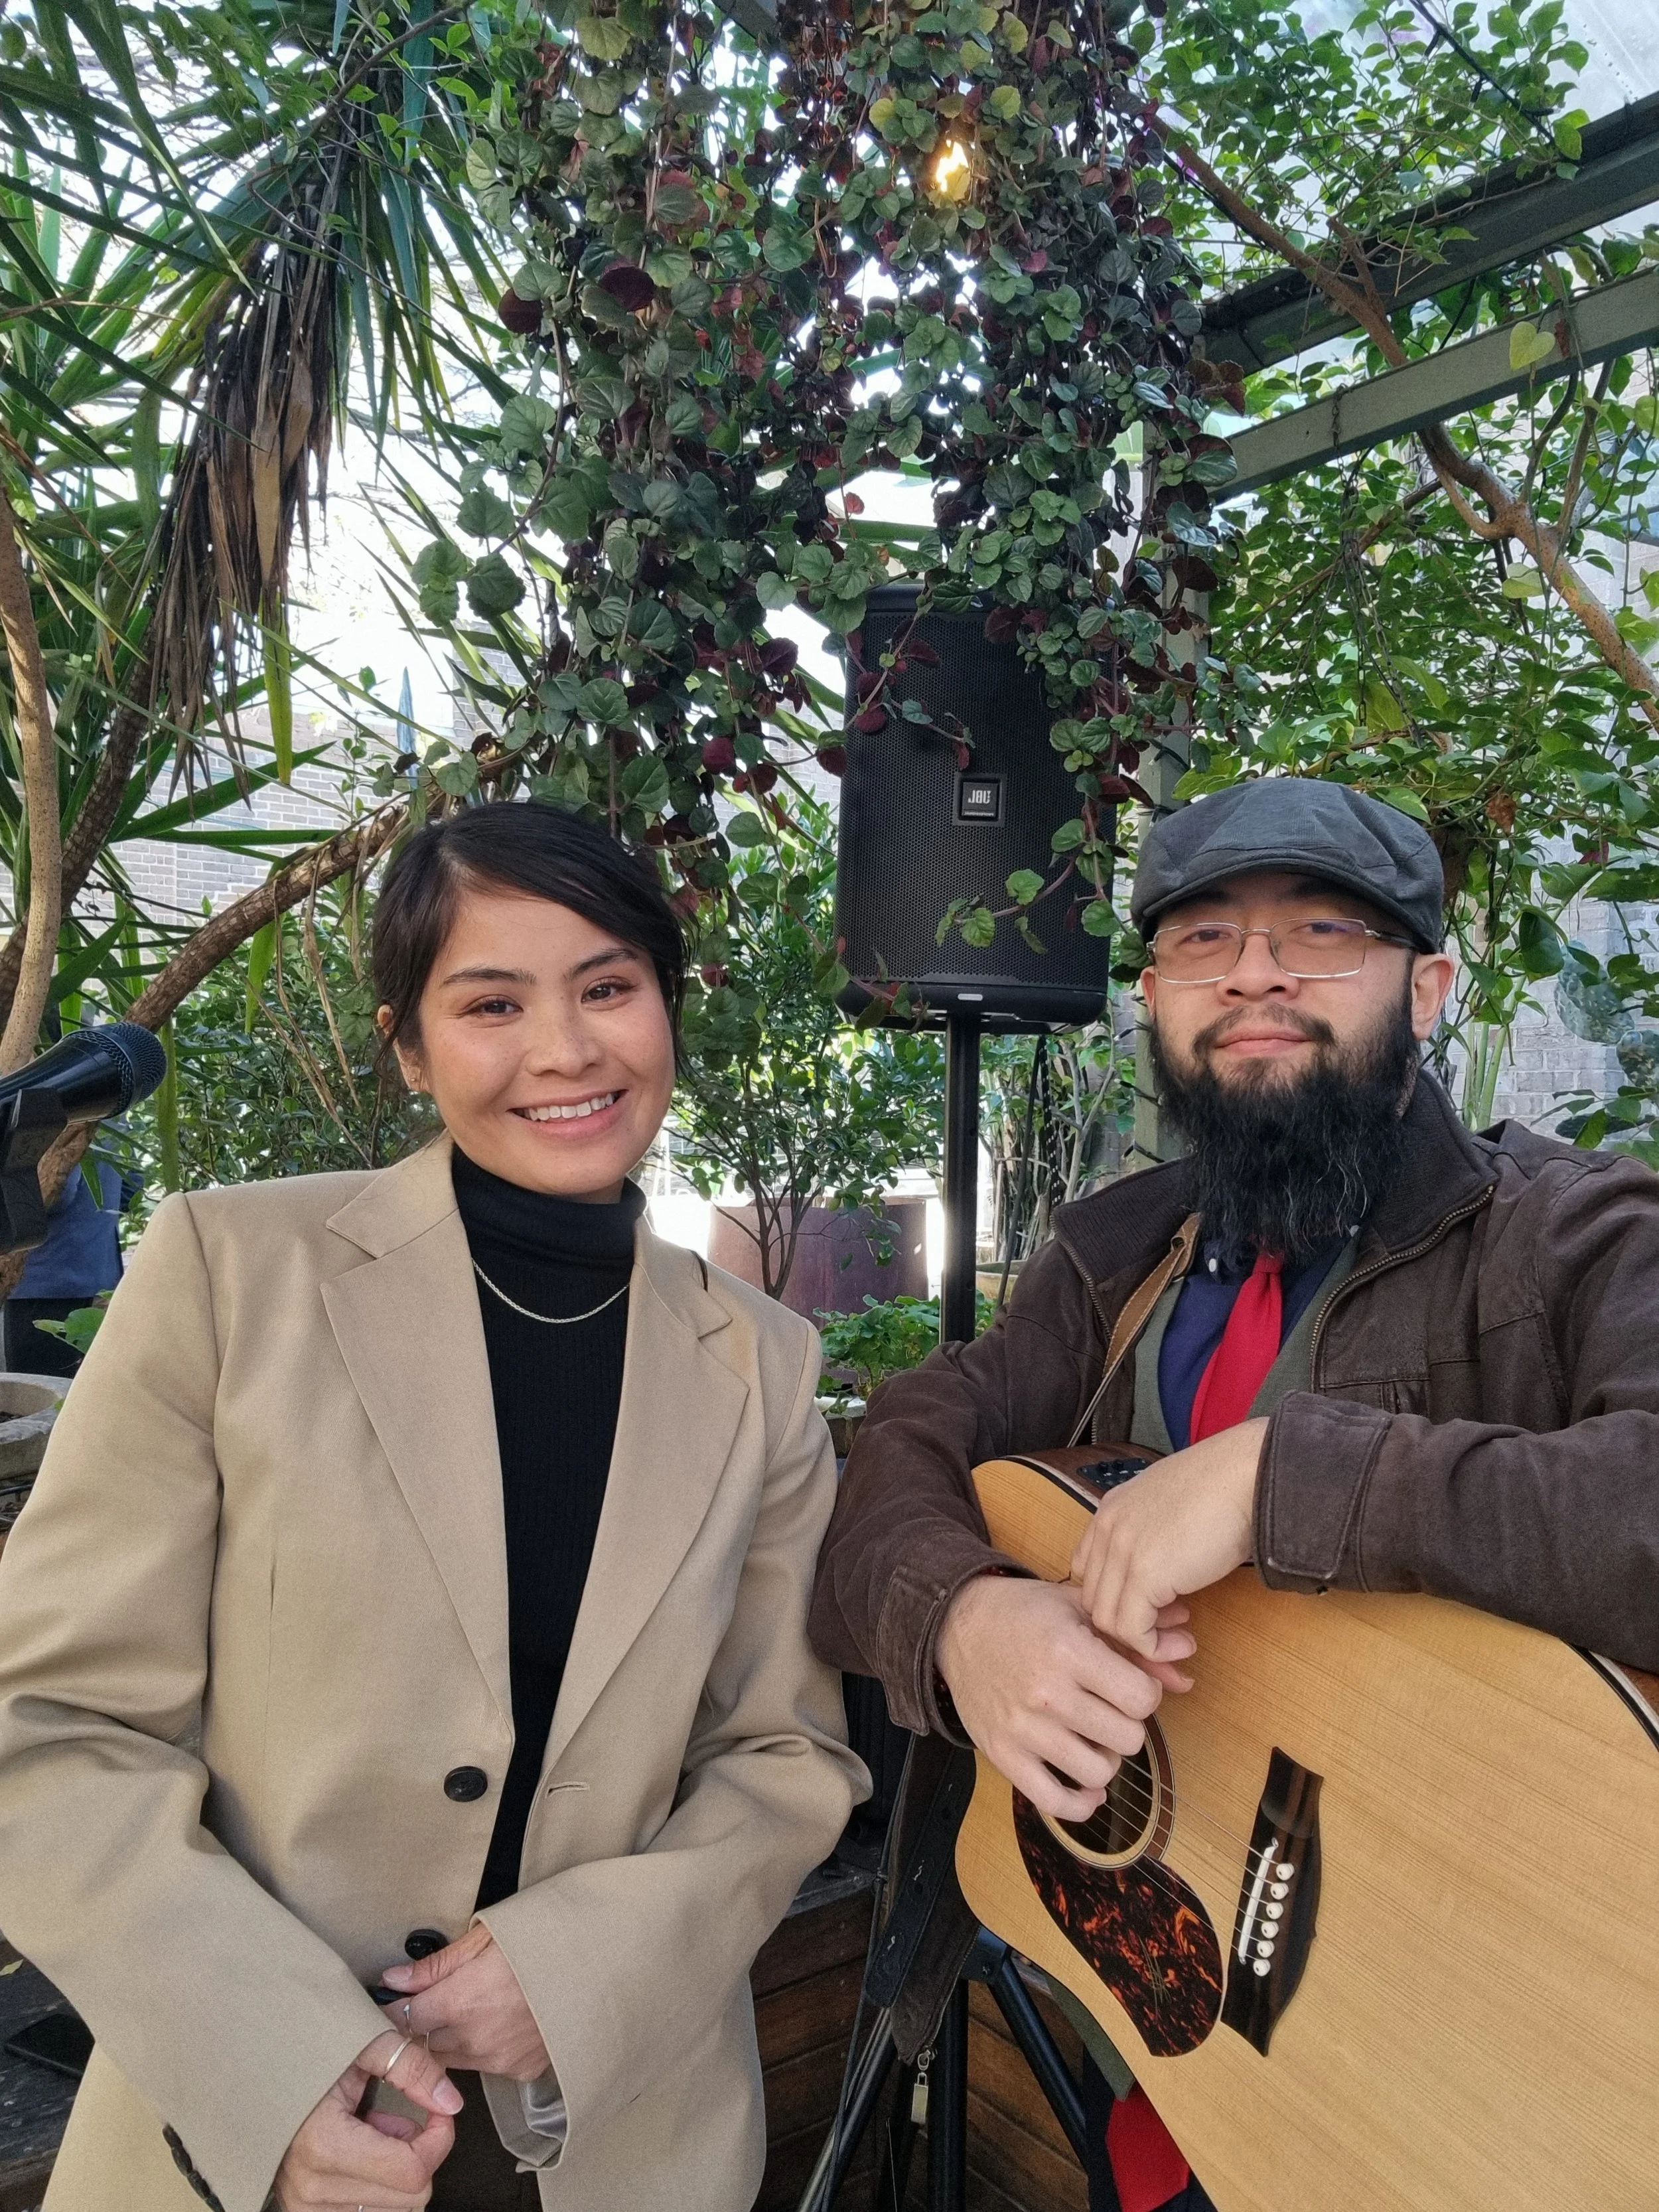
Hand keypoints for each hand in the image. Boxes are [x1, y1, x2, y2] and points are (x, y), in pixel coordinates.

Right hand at [273, 2027, 459, 2210]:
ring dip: (396, 2171)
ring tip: (373, 2133)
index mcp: (326, 2147)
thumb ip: (413, 2068)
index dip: (440, 2138)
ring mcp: (305, 2207)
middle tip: (394, 2118)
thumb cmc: (309, 2056)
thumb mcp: (364, 2043)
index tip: (438, 2112)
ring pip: (393, 2209)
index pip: (414, 2172)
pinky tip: (361, 2154)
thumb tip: (451, 2103)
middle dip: (417, 2154)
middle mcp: (312, 2189)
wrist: (258, 2077)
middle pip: (410, 2197)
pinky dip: (377, 2187)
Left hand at [380, 1924, 550, 2082]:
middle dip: (423, 2025)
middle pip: (424, 2043)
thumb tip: (394, 1979)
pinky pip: (485, 2065)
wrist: (598, 1968)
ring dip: (450, 2039)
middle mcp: (474, 2037)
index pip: (404, 2019)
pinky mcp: (519, 2070)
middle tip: (435, 2000)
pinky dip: (482, 2048)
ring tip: (472, 2006)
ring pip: (452, 2057)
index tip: (393, 2003)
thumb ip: (436, 1965)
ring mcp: (498, 2059)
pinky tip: (499, 2022)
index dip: (395, 2011)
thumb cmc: (544, 1943)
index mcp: (461, 2000)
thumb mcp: (486, 1938)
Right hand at [936, 1574, 1192, 1820]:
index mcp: (1068, 1652)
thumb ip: (1134, 1637)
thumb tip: (1189, 1656)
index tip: (1130, 1685)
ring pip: (1099, 1771)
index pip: (1142, 1698)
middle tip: (1110, 1709)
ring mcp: (1023, 1729)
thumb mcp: (1079, 1608)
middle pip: (1128, 1738)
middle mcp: (1047, 1694)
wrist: (956, 1626)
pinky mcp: (1003, 1755)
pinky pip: (1055, 1802)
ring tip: (1093, 1736)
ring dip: (1106, 1758)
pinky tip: (1087, 1785)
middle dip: (1127, 1724)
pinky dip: (1080, 1802)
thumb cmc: (1023, 1613)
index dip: (1146, 1693)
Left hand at [1070, 1421, 1264, 1662]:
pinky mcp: (1145, 1575)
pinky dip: (1155, 1647)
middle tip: (1173, 1625)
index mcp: (1110, 1510)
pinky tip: (1185, 1641)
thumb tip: (1163, 1577)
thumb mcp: (1171, 1508)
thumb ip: (1153, 1536)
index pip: (1088, 1570)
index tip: (1154, 1607)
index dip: (1117, 1597)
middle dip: (1128, 1622)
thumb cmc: (1223, 1488)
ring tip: (1182, 1635)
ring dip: (1143, 1639)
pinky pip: (1132, 1631)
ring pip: (1107, 1618)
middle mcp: (1107, 1529)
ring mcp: (1122, 1551)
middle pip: (1093, 1597)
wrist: (1246, 1476)